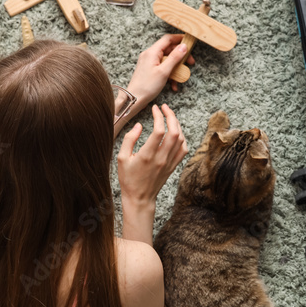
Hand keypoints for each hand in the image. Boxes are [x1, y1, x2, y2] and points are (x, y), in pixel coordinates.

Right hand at [117, 104, 188, 244]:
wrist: (140, 198)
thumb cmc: (128, 179)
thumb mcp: (122, 158)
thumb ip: (129, 139)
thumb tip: (139, 125)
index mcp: (147, 155)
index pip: (159, 130)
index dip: (159, 116)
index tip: (155, 108)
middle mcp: (161, 158)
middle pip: (174, 132)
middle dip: (171, 115)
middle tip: (165, 108)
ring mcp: (169, 162)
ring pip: (181, 139)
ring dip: (177, 125)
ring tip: (169, 117)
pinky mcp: (173, 166)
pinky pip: (183, 149)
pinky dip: (182, 138)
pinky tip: (176, 133)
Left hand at [127, 34, 195, 102]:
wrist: (134, 99)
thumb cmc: (146, 86)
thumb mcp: (164, 71)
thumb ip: (174, 57)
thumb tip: (184, 46)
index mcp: (152, 52)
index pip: (167, 39)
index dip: (179, 39)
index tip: (189, 42)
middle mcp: (150, 55)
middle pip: (168, 50)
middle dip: (180, 56)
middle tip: (190, 62)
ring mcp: (149, 62)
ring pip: (166, 60)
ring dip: (175, 68)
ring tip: (182, 76)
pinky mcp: (149, 70)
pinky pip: (162, 68)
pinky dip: (169, 74)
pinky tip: (173, 84)